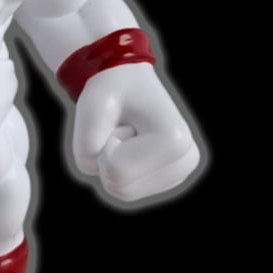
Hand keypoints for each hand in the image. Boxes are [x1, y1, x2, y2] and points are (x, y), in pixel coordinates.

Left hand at [71, 63, 199, 202]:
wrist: (127, 80)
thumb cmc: (111, 90)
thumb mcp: (90, 107)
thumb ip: (86, 146)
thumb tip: (96, 172)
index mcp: (176, 142)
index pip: (116, 171)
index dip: (105, 145)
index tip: (120, 122)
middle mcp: (186, 162)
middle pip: (119, 188)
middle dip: (107, 157)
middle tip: (121, 128)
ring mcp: (180, 173)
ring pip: (121, 192)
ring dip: (111, 162)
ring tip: (126, 134)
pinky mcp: (169, 180)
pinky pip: (125, 190)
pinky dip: (117, 169)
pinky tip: (131, 145)